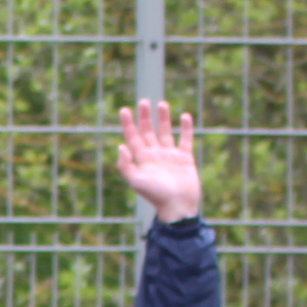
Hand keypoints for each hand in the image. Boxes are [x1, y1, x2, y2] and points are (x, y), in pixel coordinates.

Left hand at [114, 99, 202, 222]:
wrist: (178, 206)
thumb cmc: (156, 195)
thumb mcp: (136, 181)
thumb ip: (126, 164)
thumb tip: (121, 145)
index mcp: (142, 160)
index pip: (133, 137)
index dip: (128, 124)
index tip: (124, 109)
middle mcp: (155, 155)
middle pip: (148, 132)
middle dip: (145, 117)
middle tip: (144, 101)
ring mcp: (170, 156)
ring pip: (166, 132)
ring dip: (163, 118)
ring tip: (162, 103)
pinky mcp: (185, 158)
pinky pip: (185, 139)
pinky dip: (186, 128)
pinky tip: (184, 116)